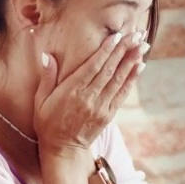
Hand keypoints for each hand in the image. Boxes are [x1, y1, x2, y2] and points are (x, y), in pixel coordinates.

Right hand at [33, 33, 143, 154]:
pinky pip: (122, 94)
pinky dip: (132, 79)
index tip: (118, 35)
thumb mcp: (41, 101)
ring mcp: (101, 107)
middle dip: (124, 50)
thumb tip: (48, 56)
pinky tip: (140, 65)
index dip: (106, 50)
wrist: (63, 150)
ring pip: (119, 80)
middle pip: (110, 70)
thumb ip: (47, 78)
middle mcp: (89, 98)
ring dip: (132, 61)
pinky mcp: (108, 115)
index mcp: (72, 92)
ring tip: (143, 45)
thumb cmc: (48, 123)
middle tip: (137, 34)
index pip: (93, 67)